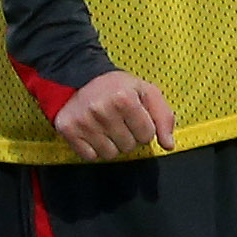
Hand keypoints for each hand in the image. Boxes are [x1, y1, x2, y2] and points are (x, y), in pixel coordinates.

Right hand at [53, 71, 178, 158]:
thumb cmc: (118, 88)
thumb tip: (168, 145)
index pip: (147, 135)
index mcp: (124, 99)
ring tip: (108, 128)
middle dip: (129, 137)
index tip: (136, 118)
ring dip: (112, 145)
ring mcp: (82, 121)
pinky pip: (90, 157)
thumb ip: (164, 117)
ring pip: (110, 155)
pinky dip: (94, 150)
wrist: (81, 79)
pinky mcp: (67, 130)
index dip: (145, 129)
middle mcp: (101, 110)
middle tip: (120, 122)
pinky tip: (94, 133)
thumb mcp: (147, 92)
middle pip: (129, 147)